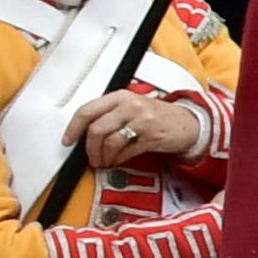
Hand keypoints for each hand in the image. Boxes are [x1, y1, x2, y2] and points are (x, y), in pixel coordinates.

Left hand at [71, 91, 203, 169]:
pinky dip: (119, 159)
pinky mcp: (151, 136)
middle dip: (89, 148)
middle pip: (96, 129)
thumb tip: (83, 133)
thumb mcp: (131, 107)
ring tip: (105, 161)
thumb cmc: (157, 116)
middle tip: (91, 157)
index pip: (87, 110)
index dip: (73, 128)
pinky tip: (119, 159)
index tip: (68, 140)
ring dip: (104, 156)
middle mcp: (129, 106)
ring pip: (109, 142)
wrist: (189, 124)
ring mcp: (141, 121)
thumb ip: (109, 114)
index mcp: (120, 96)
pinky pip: (126, 151)